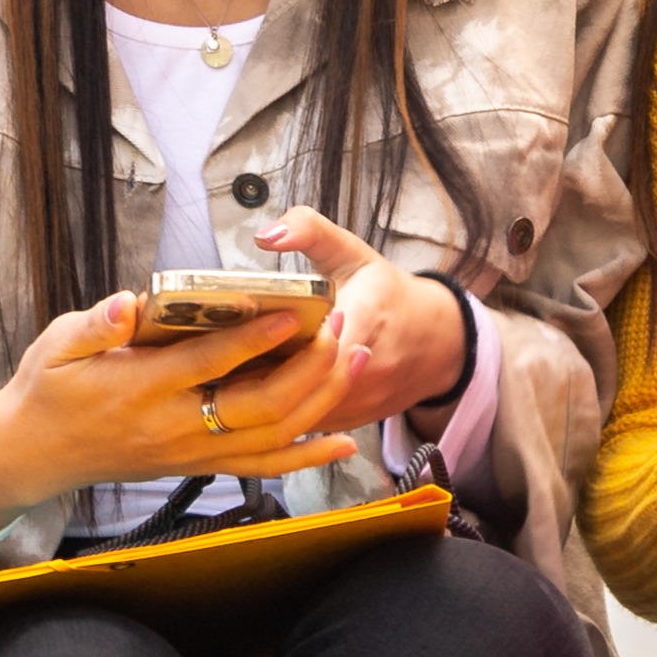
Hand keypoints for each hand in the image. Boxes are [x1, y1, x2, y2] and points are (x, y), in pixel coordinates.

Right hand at [0, 291, 361, 541]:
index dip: (253, 340)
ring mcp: (190, 454)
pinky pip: (263, 468)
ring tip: (357, 359)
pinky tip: (343, 442)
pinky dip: (306, 457)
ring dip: (321, 401)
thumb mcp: (56, 345)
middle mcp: (172, 428)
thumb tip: (126, 304)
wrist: (32, 454)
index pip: (207, 364)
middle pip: (257, 406)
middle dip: (308, 368)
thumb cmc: (47, 389)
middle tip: (341, 327)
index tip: (293, 314)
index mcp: (138, 389)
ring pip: (271, 438)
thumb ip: (95, 325)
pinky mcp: (198, 466)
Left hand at [241, 208, 474, 437]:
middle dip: (260, 373)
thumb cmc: (384, 293)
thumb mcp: (351, 252)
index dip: (284, 338)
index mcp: (367, 314)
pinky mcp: (351, 422)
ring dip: (263, 398)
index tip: (249, 328)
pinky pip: (306, 426)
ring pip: (300, 411)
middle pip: (304, 381)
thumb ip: (309, 231)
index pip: (323, 339)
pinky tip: (249, 397)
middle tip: (219, 359)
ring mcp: (361, 400)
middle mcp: (368, 366)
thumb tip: (265, 235)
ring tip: (227, 379)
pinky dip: (276, 415)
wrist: (437, 343)